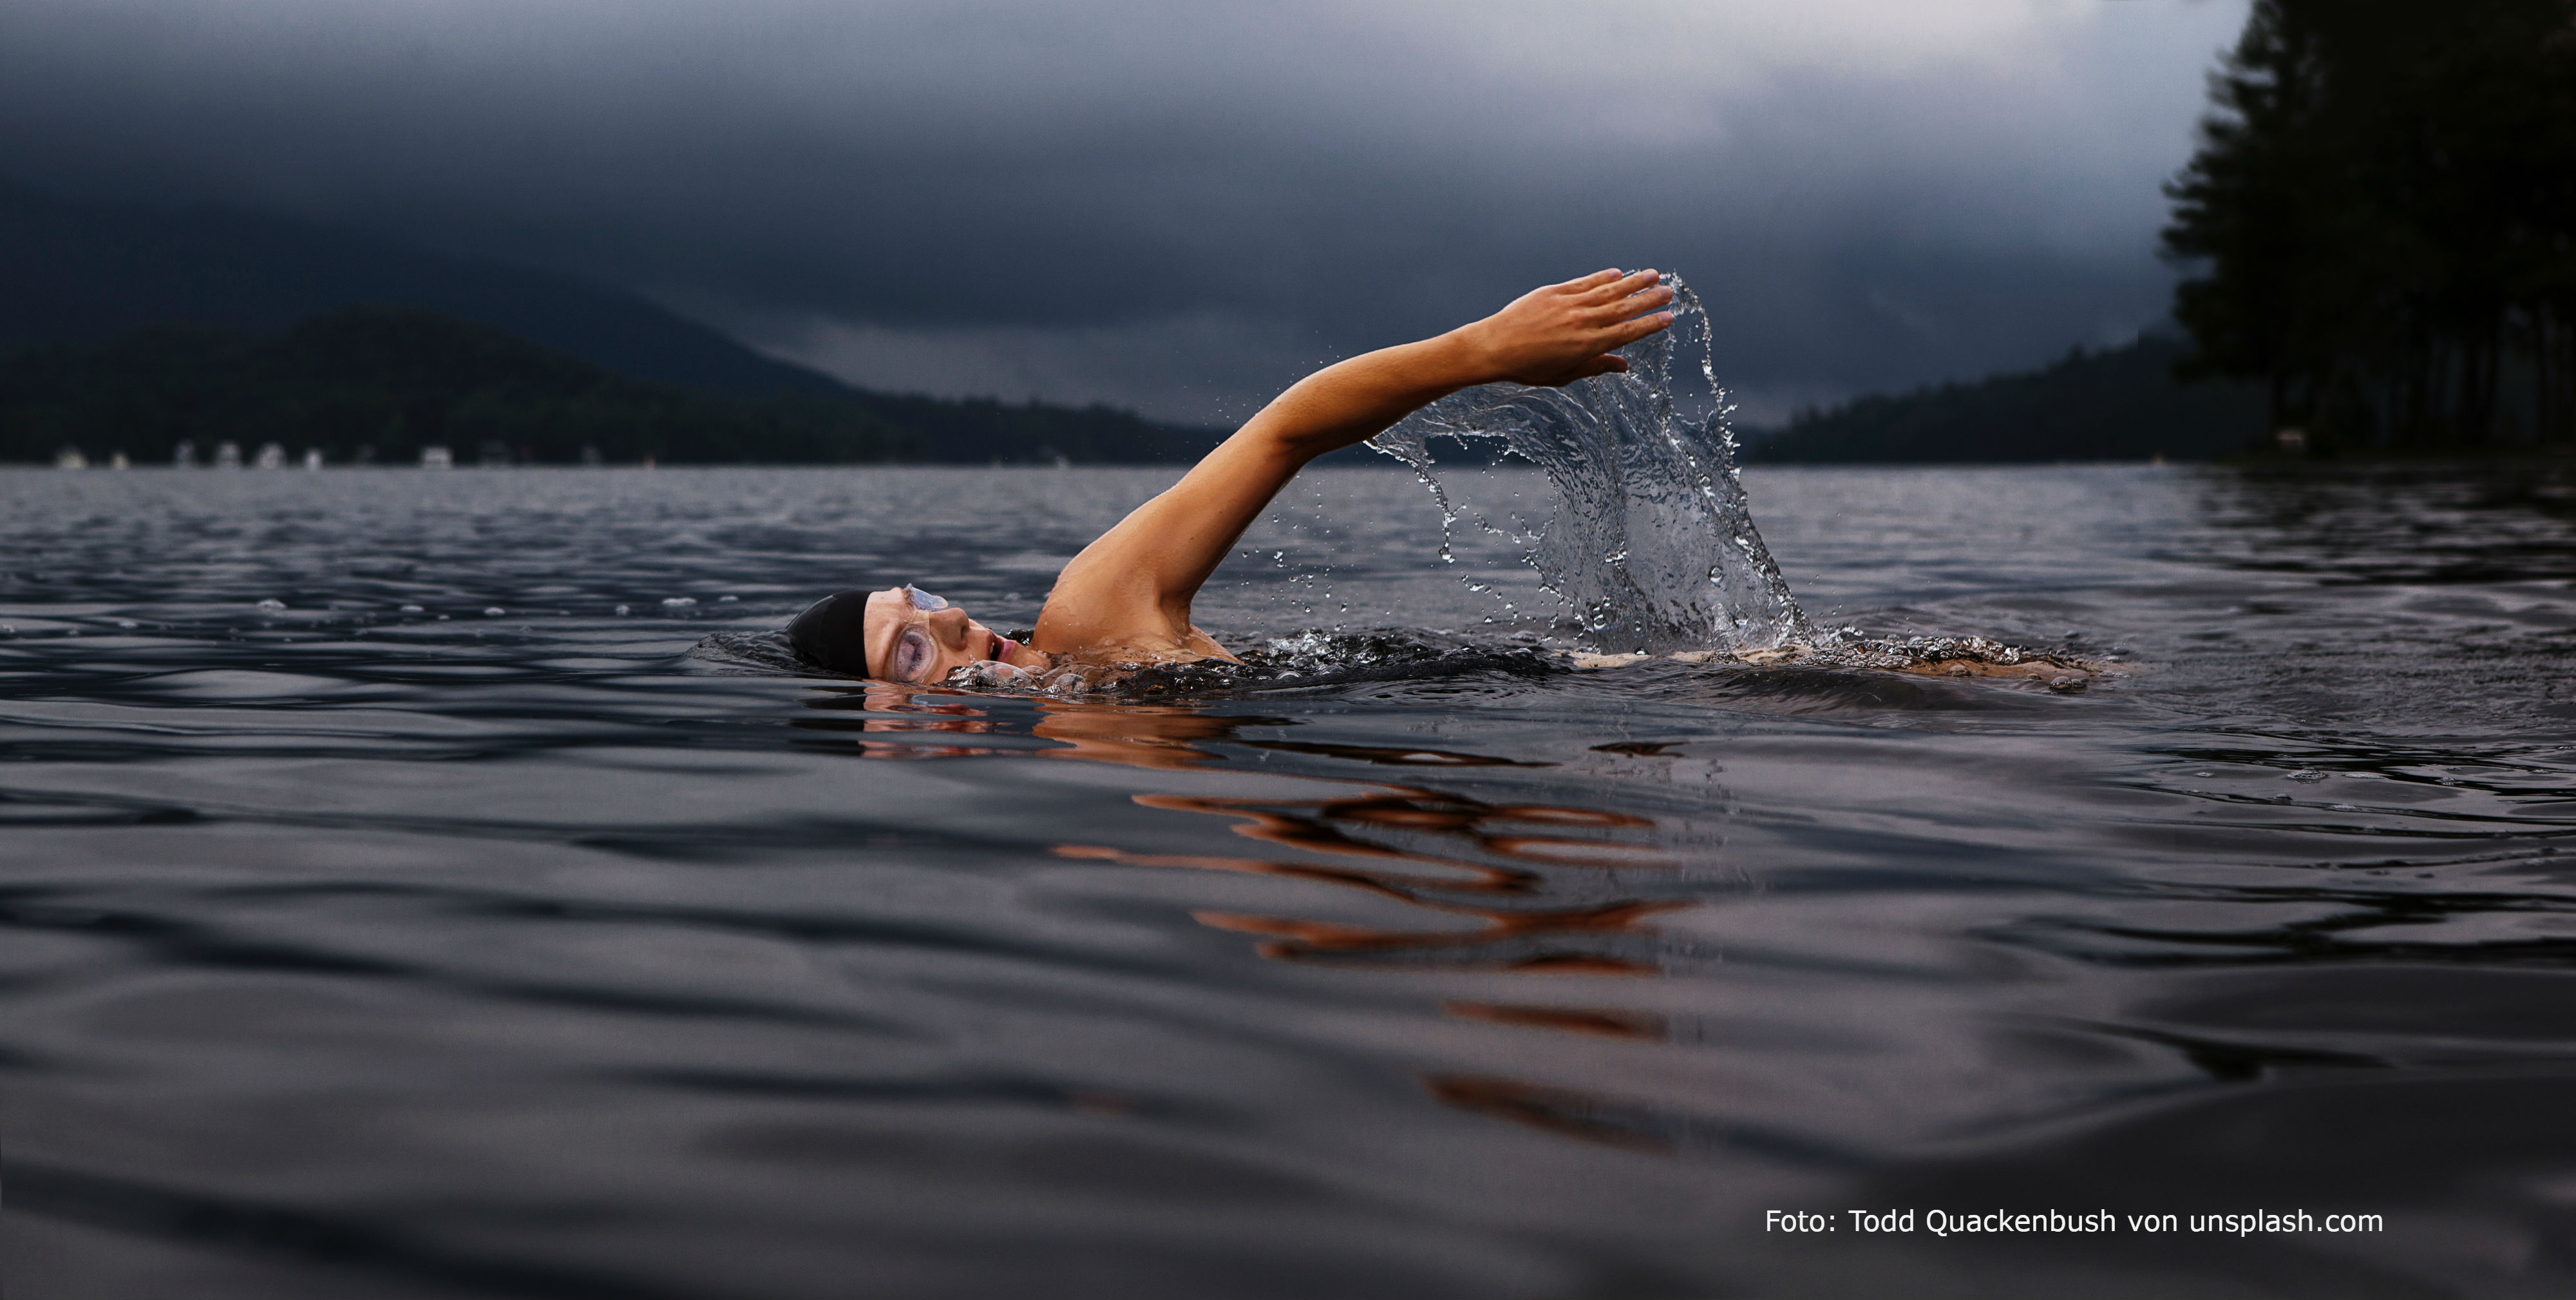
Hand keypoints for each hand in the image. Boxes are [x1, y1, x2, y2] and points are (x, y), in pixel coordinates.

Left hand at [1453, 268, 1675, 387]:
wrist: (1494, 347)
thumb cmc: (1527, 367)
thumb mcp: (1564, 374)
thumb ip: (1596, 367)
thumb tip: (1623, 366)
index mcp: (1587, 346)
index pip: (1627, 333)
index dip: (1650, 324)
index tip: (1668, 317)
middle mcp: (1583, 322)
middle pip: (1624, 308)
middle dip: (1649, 299)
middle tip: (1669, 291)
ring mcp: (1569, 305)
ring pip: (1608, 291)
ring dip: (1633, 282)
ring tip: (1653, 274)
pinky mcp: (1554, 292)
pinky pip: (1584, 282)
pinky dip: (1602, 277)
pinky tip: (1617, 272)